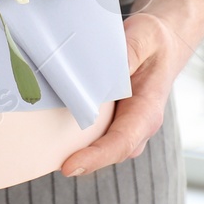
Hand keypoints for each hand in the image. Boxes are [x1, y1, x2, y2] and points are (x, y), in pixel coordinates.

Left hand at [59, 12, 191, 176]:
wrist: (160, 45)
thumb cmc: (153, 41)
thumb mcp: (145, 37)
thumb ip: (130, 53)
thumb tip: (111, 72)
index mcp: (147, 111)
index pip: (122, 143)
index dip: (96, 157)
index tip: (68, 166)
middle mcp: (136, 126)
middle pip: (107, 153)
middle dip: (79, 161)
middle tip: (47, 162)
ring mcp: (123, 126)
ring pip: (98, 148)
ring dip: (73, 150)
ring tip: (43, 151)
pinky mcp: (109, 121)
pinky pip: (91, 135)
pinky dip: (72, 137)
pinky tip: (48, 132)